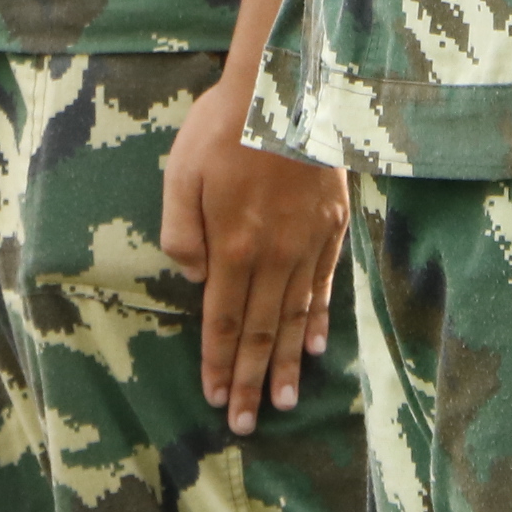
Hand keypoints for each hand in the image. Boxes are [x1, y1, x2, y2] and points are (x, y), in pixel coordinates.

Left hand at [161, 70, 346, 432]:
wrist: (288, 87)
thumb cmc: (225, 125)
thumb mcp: (181, 171)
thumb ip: (180, 230)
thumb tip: (191, 278)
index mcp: (231, 246)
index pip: (221, 321)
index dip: (217, 364)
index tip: (216, 401)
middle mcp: (272, 256)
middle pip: (259, 332)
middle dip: (249, 382)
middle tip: (246, 424)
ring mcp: (307, 244)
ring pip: (294, 318)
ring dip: (285, 364)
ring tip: (283, 402)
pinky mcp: (331, 226)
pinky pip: (324, 286)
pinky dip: (317, 320)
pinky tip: (313, 346)